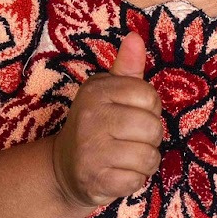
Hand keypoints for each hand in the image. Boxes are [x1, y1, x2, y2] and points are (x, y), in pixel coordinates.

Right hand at [52, 32, 163, 211]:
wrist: (63, 169)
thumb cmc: (96, 126)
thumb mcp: (108, 93)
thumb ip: (126, 68)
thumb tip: (135, 37)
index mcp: (96, 90)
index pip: (149, 96)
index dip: (149, 109)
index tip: (132, 114)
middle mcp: (90, 116)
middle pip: (153, 127)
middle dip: (150, 138)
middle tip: (129, 140)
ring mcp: (91, 150)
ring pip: (149, 156)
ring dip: (144, 162)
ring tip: (126, 157)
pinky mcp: (94, 180)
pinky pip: (137, 180)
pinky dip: (134, 181)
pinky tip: (118, 173)